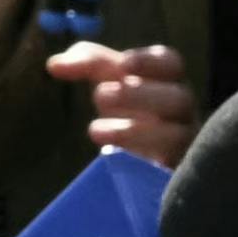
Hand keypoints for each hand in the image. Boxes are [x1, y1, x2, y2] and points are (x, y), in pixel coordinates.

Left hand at [50, 36, 197, 163]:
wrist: (142, 164)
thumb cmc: (128, 112)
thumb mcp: (111, 82)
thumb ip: (88, 65)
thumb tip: (53, 65)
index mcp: (168, 83)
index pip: (171, 64)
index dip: (150, 61)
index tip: (123, 64)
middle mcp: (183, 112)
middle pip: (178, 98)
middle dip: (139, 95)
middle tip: (99, 96)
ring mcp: (184, 146)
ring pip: (175, 136)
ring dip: (134, 132)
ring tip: (94, 131)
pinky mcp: (176, 175)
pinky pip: (169, 171)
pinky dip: (141, 164)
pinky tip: (113, 157)